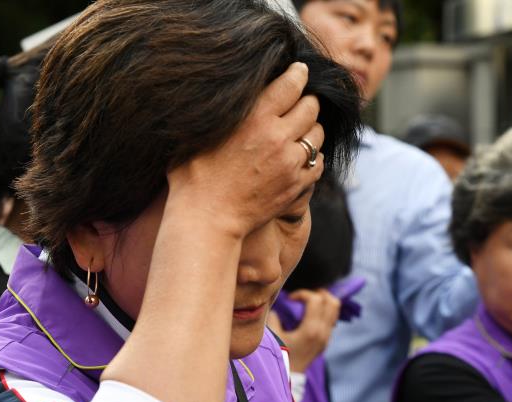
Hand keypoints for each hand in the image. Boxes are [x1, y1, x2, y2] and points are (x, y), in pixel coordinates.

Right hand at [167, 62, 324, 238]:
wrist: (207, 219)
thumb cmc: (193, 176)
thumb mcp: (198, 133)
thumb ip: (217, 110)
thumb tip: (220, 89)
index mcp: (254, 118)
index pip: (291, 84)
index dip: (298, 75)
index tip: (300, 72)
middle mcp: (277, 137)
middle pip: (311, 107)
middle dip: (307, 102)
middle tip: (299, 105)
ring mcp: (290, 163)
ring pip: (318, 134)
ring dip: (311, 131)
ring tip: (299, 133)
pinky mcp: (296, 185)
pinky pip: (319, 164)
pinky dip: (313, 159)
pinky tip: (299, 159)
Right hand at [267, 289, 341, 371]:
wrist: (290, 375)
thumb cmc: (281, 356)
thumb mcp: (274, 336)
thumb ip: (273, 318)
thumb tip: (274, 307)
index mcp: (311, 330)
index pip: (315, 300)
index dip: (302, 294)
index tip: (290, 298)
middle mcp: (323, 332)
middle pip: (332, 301)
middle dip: (317, 294)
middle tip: (304, 296)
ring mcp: (327, 336)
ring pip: (335, 309)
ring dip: (324, 300)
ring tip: (309, 301)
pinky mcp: (327, 339)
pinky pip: (332, 318)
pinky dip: (325, 310)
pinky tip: (311, 313)